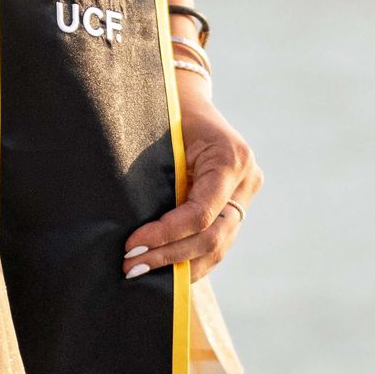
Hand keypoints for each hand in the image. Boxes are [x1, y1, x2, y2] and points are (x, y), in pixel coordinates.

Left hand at [123, 82, 261, 283]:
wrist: (187, 99)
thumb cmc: (166, 113)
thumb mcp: (163, 137)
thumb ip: (158, 177)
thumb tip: (127, 226)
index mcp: (230, 158)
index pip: (201, 213)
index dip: (166, 235)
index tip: (132, 245)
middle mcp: (247, 180)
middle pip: (212, 237)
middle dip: (169, 256)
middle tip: (130, 267)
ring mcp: (247, 195)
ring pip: (218, 247)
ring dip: (179, 266)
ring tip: (141, 274)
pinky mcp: (239, 205)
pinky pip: (218, 242)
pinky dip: (190, 260)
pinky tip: (164, 273)